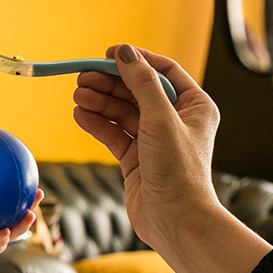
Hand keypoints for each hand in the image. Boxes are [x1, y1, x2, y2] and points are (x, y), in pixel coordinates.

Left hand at [0, 189, 42, 264]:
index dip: (24, 191)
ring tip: (31, 215)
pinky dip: (2, 239)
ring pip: (14, 232)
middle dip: (32, 206)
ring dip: (24, 224)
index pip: (13, 200)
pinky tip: (5, 232)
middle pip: (20, 215)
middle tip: (39, 193)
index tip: (33, 178)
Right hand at [72, 44, 220, 245]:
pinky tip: (80, 115)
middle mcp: (176, 121)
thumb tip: (124, 52)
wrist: (175, 220)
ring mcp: (154, 141)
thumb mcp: (161, 118)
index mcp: (194, 106)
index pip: (162, 71)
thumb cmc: (178, 171)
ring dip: (100, 102)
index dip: (136, 60)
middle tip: (83, 77)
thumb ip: (141, 83)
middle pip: (137, 91)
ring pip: (122, 113)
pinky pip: (114, 134)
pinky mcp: (136, 160)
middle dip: (110, 83)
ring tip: (78, 95)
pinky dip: (97, 124)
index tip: (109, 54)